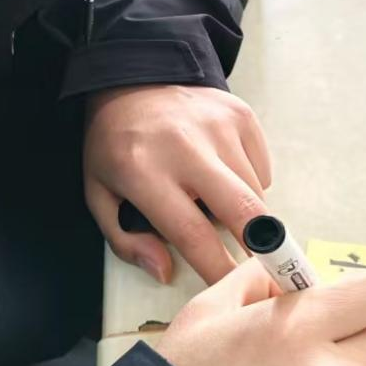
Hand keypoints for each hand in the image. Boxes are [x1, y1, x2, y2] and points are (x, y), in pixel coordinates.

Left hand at [84, 84, 272, 284]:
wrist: (133, 76)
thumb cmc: (116, 142)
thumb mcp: (99, 192)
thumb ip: (125, 239)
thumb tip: (165, 270)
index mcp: (144, 172)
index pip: (191, 233)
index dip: (216, 269)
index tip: (230, 289)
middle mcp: (186, 147)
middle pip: (244, 211)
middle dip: (263, 249)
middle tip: (267, 270)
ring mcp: (218, 127)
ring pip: (256, 192)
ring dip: (247, 214)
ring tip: (218, 206)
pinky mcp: (240, 115)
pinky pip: (261, 167)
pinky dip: (251, 182)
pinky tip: (224, 173)